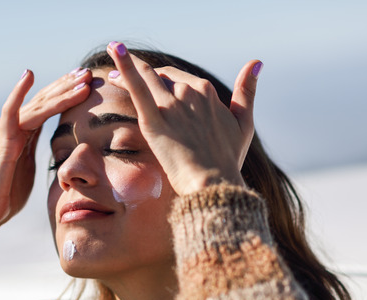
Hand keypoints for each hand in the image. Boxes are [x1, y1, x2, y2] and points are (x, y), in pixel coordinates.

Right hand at [0, 68, 91, 247]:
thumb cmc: (7, 193)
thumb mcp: (29, 167)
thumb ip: (37, 151)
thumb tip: (55, 148)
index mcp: (23, 132)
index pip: (48, 106)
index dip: (67, 92)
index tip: (87, 82)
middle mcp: (14, 126)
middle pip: (44, 99)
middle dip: (67, 85)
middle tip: (88, 71)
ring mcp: (6, 131)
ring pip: (37, 104)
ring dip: (60, 91)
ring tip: (80, 78)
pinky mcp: (2, 141)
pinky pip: (10, 112)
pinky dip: (18, 92)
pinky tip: (29, 75)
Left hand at [105, 42, 260, 194]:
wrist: (214, 183)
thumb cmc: (228, 159)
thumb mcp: (244, 123)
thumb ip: (247, 91)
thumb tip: (256, 62)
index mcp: (207, 91)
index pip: (179, 78)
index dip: (162, 78)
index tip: (150, 80)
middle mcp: (189, 92)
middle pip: (160, 77)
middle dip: (141, 74)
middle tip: (118, 74)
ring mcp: (171, 105)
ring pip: (146, 77)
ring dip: (126, 67)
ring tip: (110, 66)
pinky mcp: (154, 120)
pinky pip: (137, 87)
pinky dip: (125, 66)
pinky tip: (114, 49)